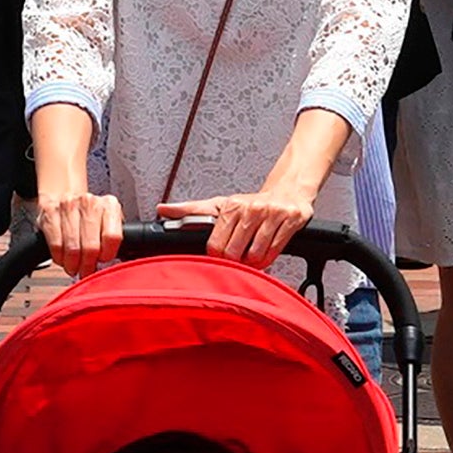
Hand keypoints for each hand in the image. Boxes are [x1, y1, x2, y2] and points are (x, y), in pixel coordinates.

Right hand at [36, 184, 120, 272]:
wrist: (65, 195)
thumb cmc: (88, 215)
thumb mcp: (108, 222)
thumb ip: (114, 240)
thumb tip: (119, 263)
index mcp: (109, 205)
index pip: (112, 237)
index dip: (106, 255)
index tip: (102, 260)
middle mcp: (89, 202)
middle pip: (91, 246)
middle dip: (88, 265)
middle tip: (86, 271)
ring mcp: (68, 206)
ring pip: (72, 248)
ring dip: (73, 264)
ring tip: (74, 267)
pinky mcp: (50, 212)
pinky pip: (56, 245)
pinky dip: (59, 257)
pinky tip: (63, 258)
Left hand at [165, 182, 310, 263]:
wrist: (288, 190)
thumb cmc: (250, 203)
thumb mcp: (220, 204)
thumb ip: (190, 210)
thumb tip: (162, 209)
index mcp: (230, 206)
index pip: (215, 245)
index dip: (217, 256)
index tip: (220, 256)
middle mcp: (250, 208)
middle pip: (234, 254)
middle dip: (235, 261)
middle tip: (238, 257)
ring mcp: (272, 213)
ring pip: (256, 255)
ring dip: (253, 262)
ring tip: (252, 254)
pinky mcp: (291, 219)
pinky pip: (275, 251)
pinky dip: (268, 259)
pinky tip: (265, 253)